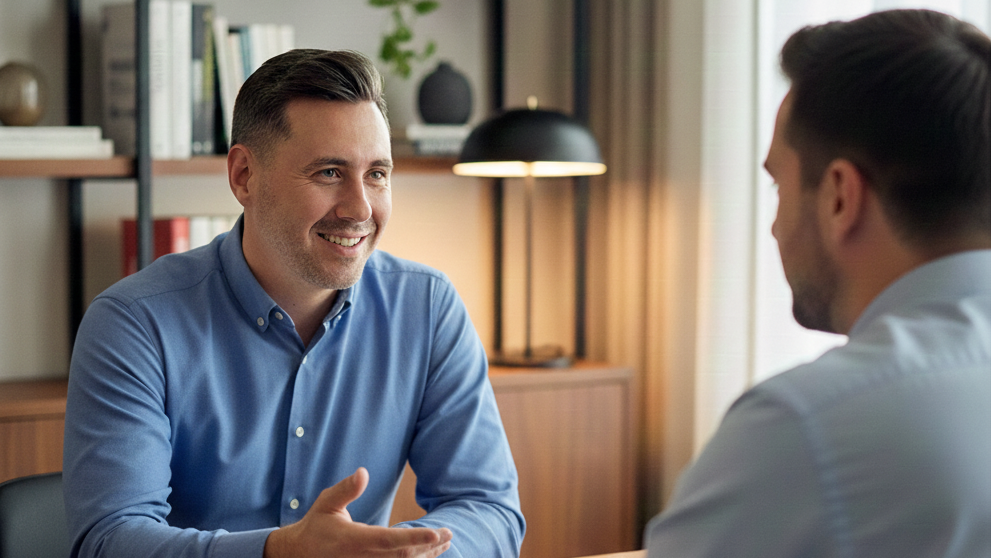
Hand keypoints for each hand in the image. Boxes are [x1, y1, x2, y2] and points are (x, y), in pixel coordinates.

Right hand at [264, 467, 452, 557]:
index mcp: (354, 541)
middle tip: (448, 533)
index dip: (415, 539)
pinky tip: (428, 554)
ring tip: (444, 542)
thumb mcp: (327, 503)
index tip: (436, 533)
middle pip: (403, 557)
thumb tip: (363, 472)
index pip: (390, 541)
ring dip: (426, 556)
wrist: (300, 554)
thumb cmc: (317, 526)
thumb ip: (346, 489)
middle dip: (429, 546)